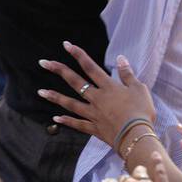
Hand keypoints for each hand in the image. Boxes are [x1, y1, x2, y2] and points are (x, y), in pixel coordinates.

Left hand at [38, 42, 155, 150]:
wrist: (136, 136)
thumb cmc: (141, 111)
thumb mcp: (139, 88)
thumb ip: (127, 74)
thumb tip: (121, 58)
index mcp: (108, 87)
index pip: (90, 67)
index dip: (78, 54)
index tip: (66, 45)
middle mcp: (97, 98)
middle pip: (75, 82)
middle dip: (58, 70)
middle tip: (43, 62)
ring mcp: (93, 114)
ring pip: (70, 103)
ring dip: (55, 97)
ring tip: (40, 92)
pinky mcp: (94, 128)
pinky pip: (78, 124)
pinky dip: (67, 121)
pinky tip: (55, 118)